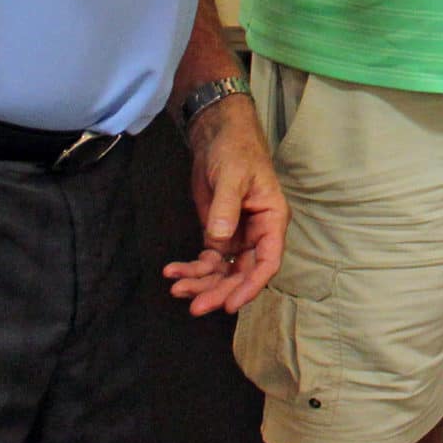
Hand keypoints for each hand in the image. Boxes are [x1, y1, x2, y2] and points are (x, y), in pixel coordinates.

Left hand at [162, 94, 285, 315]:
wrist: (217, 136)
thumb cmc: (236, 151)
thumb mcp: (234, 176)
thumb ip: (227, 208)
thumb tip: (219, 241)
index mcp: (271, 220)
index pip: (268, 261)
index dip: (251, 286)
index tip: (231, 304)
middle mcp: (256, 233)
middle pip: (242, 273)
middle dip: (219, 290)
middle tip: (195, 306)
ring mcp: (236, 236)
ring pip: (222, 271)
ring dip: (201, 283)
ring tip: (176, 288)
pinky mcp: (216, 234)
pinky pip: (206, 260)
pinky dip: (190, 269)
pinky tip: (172, 271)